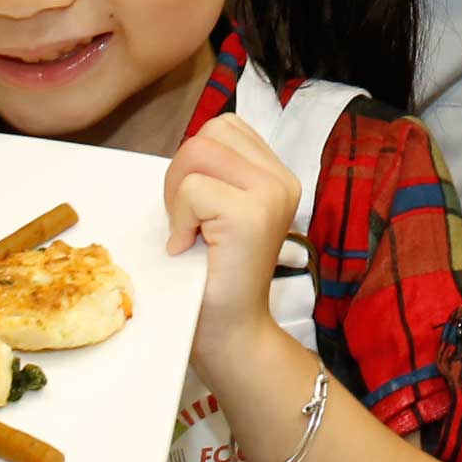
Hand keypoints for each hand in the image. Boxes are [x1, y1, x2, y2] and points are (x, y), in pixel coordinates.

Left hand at [166, 112, 300, 371]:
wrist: (231, 333)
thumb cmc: (215, 277)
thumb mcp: (220, 212)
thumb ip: (216, 174)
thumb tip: (187, 150)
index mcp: (277, 175)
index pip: (223, 127)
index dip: (194, 162)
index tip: (198, 209)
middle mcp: (283, 179)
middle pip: (208, 133)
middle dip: (181, 174)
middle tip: (187, 222)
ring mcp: (271, 195)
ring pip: (198, 151)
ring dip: (178, 194)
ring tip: (190, 231)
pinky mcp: (252, 215)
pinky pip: (193, 189)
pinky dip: (179, 219)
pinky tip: (189, 247)